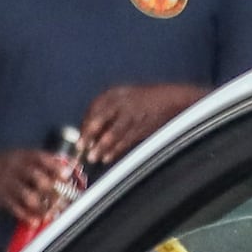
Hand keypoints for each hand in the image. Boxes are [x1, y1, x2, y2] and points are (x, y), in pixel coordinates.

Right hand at [0, 148, 77, 224]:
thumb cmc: (7, 165)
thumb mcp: (23, 156)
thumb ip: (45, 161)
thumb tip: (71, 166)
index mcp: (23, 157)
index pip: (41, 159)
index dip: (55, 167)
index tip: (66, 175)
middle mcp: (16, 169)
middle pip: (37, 178)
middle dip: (53, 190)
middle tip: (63, 199)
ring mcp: (8, 184)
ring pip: (28, 196)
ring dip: (42, 207)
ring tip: (52, 213)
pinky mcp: (2, 198)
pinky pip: (15, 209)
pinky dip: (26, 216)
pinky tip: (35, 221)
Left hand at [78, 82, 206, 163]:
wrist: (172, 99)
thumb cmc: (144, 100)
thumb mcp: (124, 97)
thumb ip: (107, 111)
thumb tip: (89, 131)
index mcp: (115, 93)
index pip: (94, 109)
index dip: (86, 124)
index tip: (79, 137)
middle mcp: (121, 102)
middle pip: (100, 119)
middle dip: (89, 134)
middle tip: (80, 147)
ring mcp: (132, 115)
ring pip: (112, 133)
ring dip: (101, 146)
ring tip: (92, 157)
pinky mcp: (142, 127)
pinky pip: (125, 140)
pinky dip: (115, 150)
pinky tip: (107, 158)